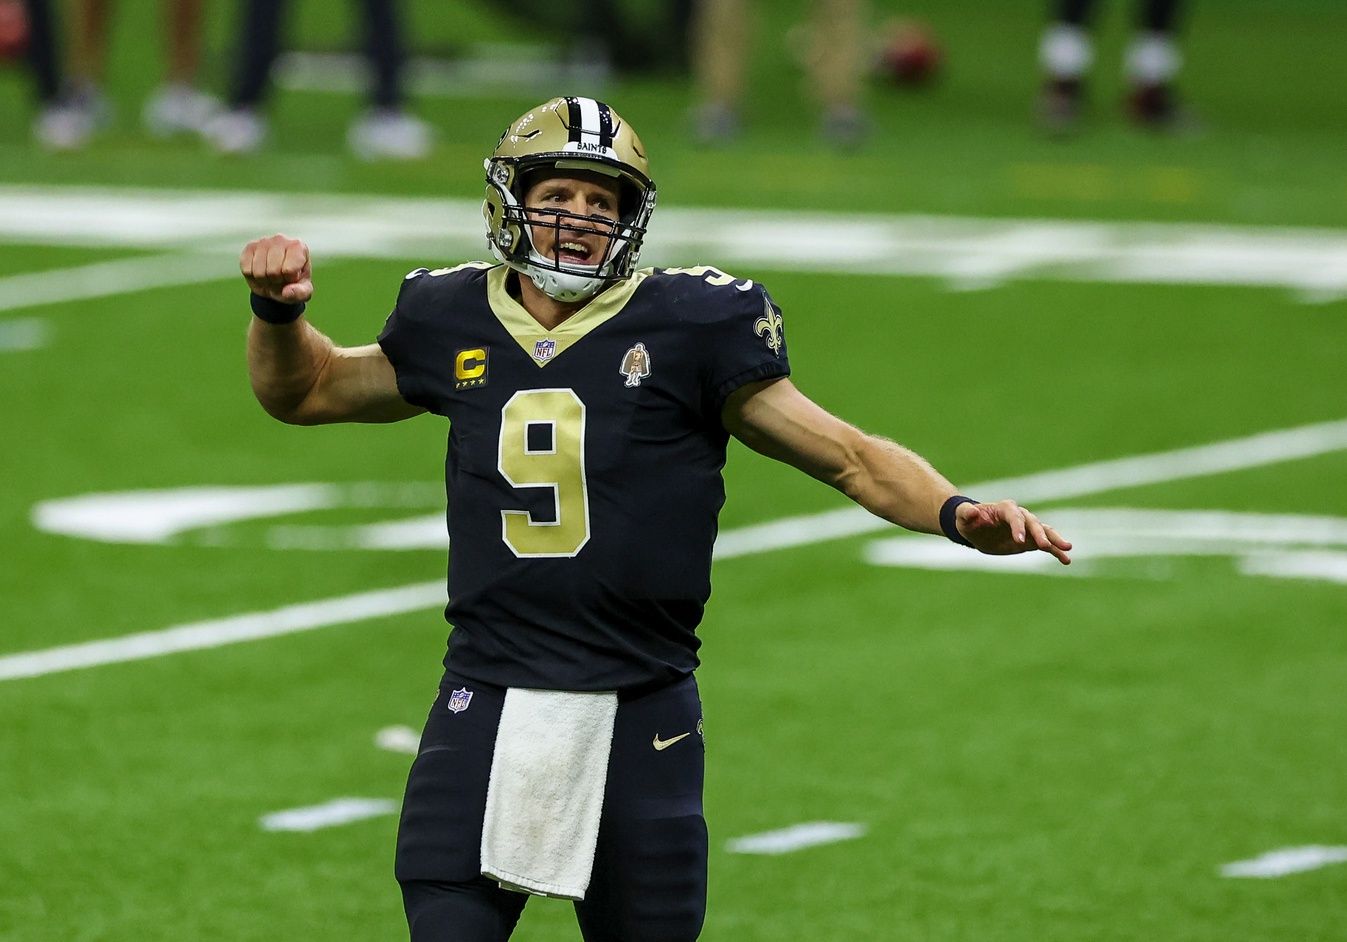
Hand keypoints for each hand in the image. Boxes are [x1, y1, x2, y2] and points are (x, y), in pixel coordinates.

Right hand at [240, 234, 312, 303]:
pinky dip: (253, 276)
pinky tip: (260, 271)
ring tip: (270, 275)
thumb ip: (300, 293)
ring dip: (264, 279)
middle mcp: (280, 239)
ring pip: (258, 271)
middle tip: (280, 277)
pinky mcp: (249, 247)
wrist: (277, 281)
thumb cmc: (293, 283)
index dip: (289, 279)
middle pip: (273, 271)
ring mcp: (263, 241)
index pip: (289, 270)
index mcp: (298, 247)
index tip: (292, 276)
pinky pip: (247, 270)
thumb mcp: (303, 291)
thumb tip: (287, 292)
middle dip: (276, 280)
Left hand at [956, 499, 1071, 564]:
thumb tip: (973, 511)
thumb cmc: (967, 520)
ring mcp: (1027, 528)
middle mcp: (1020, 516)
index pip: (1014, 515)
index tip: (1019, 540)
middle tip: (1045, 546)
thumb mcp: (962, 516)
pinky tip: (1066, 559)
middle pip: (1033, 523)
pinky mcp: (1030, 541)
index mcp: (1004, 509)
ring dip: (1055, 540)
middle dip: (1040, 534)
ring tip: (1067, 549)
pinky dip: (1056, 551)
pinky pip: (1046, 545)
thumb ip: (966, 513)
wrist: (974, 529)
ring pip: (1045, 532)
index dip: (1018, 527)